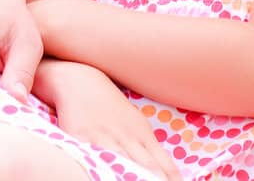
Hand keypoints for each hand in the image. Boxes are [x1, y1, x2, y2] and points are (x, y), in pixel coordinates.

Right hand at [34, 60, 181, 180]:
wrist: (81, 82)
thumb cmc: (111, 106)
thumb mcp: (135, 124)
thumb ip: (146, 147)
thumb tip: (163, 171)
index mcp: (143, 135)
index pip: (163, 163)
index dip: (172, 178)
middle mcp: (127, 138)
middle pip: (146, 166)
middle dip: (155, 179)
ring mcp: (105, 139)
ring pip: (122, 163)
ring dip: (132, 175)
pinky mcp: (82, 139)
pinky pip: (94, 157)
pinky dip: (102, 167)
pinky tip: (107, 174)